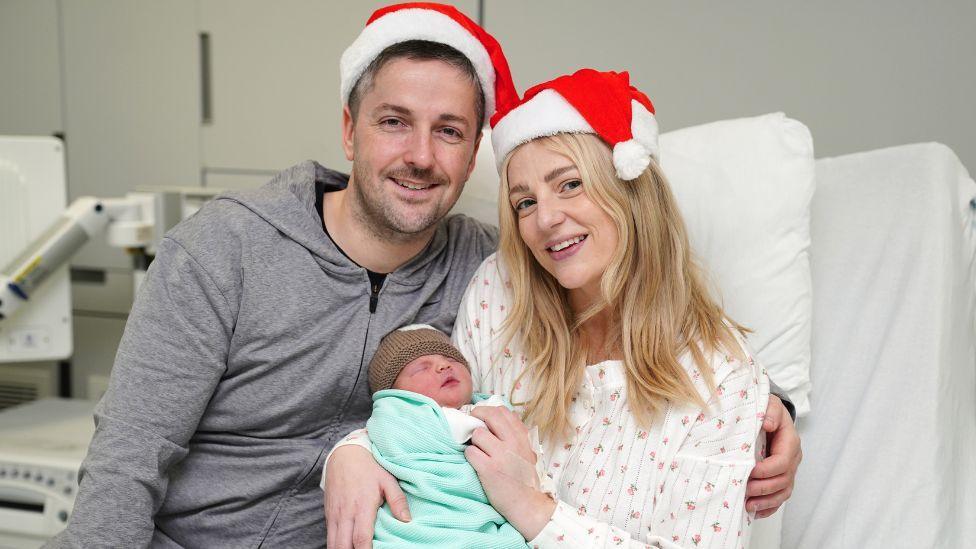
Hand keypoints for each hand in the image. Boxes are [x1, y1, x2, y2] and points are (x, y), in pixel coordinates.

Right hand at [324, 445, 410, 548]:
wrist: (345, 454)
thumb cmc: (370, 467)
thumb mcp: (388, 479)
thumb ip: (398, 500)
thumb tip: (407, 520)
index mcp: (362, 506)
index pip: (361, 538)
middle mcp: (345, 513)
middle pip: (343, 546)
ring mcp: (335, 514)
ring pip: (333, 544)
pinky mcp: (328, 514)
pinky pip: (329, 536)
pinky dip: (336, 545)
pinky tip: (346, 546)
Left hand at [465, 406, 554, 539]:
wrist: (526, 504)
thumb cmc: (524, 478)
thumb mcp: (527, 451)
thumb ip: (515, 435)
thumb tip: (497, 418)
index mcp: (522, 437)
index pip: (503, 411)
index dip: (489, 411)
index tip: (482, 417)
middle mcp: (512, 442)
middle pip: (489, 416)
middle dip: (476, 417)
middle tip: (471, 424)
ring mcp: (500, 455)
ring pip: (477, 434)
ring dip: (473, 441)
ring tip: (478, 450)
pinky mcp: (488, 468)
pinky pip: (470, 452)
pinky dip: (470, 456)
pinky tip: (476, 462)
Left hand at [746, 395, 800, 517]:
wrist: (770, 416)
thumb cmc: (768, 411)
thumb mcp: (769, 404)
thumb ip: (770, 411)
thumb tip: (768, 423)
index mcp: (790, 443)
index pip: (782, 461)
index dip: (766, 470)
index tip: (749, 471)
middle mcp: (792, 459)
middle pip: (783, 480)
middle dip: (764, 488)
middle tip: (744, 489)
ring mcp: (788, 471)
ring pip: (782, 492)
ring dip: (766, 501)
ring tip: (748, 505)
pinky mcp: (780, 479)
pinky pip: (778, 498)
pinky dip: (768, 507)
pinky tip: (755, 512)